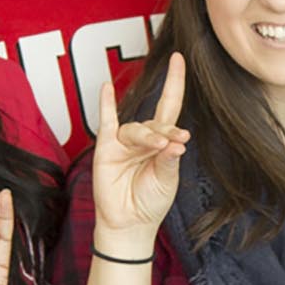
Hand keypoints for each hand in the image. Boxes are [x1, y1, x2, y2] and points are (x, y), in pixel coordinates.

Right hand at [90, 52, 188, 255]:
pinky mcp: (106, 149)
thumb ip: (169, 159)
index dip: (174, 83)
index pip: (170, 106)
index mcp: (163, 142)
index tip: (178, 60)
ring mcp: (124, 142)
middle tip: (173, 142)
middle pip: (156, 123)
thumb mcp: (167, 181)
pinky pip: (106, 122)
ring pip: (136, 129)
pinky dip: (105, 105)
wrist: (129, 224)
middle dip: (165, 131)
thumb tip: (176, 142)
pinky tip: (106, 88)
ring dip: (147, 136)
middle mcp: (144, 138)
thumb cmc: (150, 202)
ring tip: (157, 147)